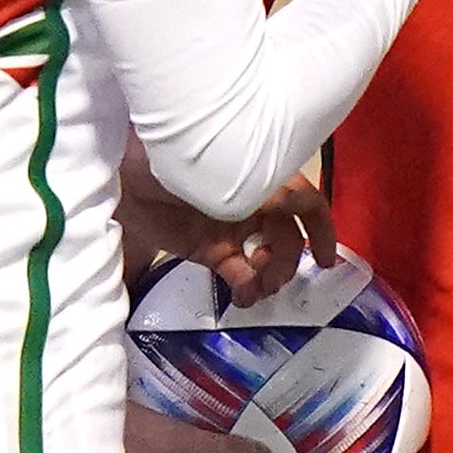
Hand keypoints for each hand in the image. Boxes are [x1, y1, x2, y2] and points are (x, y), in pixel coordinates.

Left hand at [126, 169, 334, 301]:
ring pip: (267, 259)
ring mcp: (231, 227)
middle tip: (273, 279)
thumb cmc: (178, 155)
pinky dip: (246, 288)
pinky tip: (242, 297)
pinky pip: (238, 272)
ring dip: (270, 278)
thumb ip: (264, 188)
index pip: (306, 202)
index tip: (327, 259)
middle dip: (288, 262)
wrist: (124, 171)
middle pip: (288, 239)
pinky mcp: (208, 248)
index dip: (322, 228)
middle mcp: (253, 203)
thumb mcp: (227, 167)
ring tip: (257, 291)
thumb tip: (292, 208)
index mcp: (264, 177)